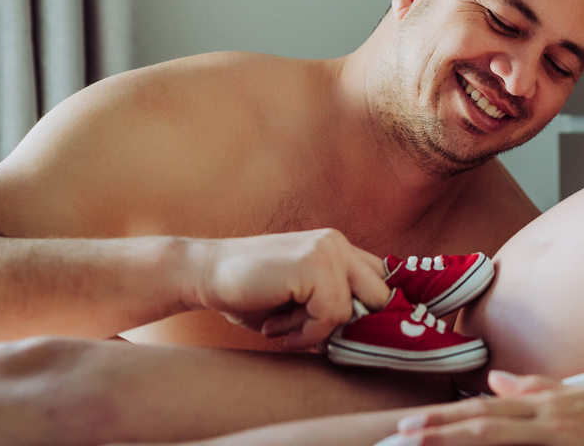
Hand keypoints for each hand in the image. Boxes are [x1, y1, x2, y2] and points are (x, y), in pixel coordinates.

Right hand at [185, 228, 390, 348]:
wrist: (203, 275)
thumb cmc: (250, 293)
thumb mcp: (301, 300)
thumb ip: (333, 308)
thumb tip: (372, 340)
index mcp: (337, 247)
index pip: (380, 280)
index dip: (376, 312)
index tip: (362, 339)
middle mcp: (337, 243)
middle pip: (380, 295)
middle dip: (357, 326)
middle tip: (320, 340)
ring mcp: (327, 250)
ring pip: (352, 311)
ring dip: (316, 332)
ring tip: (281, 329)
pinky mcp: (314, 265)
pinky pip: (329, 316)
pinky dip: (305, 334)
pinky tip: (274, 329)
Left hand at [384, 371, 583, 444]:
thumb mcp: (581, 398)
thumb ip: (537, 391)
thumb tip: (495, 382)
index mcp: (549, 407)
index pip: (487, 411)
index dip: (447, 417)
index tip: (411, 424)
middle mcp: (552, 424)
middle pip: (486, 427)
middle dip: (441, 433)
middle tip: (400, 436)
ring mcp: (564, 445)